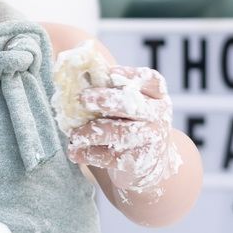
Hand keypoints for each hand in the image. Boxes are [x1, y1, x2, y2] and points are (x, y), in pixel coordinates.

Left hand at [65, 66, 179, 192]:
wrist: (150, 162)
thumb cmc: (130, 122)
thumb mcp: (127, 104)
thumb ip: (108, 88)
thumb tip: (75, 70)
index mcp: (156, 95)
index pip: (151, 80)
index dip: (132, 75)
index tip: (110, 73)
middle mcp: (159, 115)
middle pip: (134, 106)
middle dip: (108, 101)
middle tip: (85, 99)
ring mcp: (153, 140)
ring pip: (123, 134)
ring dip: (95, 132)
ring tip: (74, 135)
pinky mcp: (141, 162)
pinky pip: (114, 157)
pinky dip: (91, 154)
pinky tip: (74, 152)